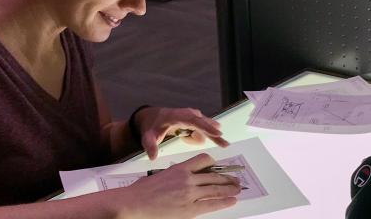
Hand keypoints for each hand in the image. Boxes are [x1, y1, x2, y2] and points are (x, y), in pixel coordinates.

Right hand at [120, 154, 239, 218]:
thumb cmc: (141, 191)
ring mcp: (189, 194)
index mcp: (179, 168)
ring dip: (229, 189)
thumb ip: (175, 175)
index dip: (214, 164)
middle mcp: (187, 179)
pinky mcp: (189, 209)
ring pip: (216, 189)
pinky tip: (231, 201)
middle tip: (235, 180)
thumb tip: (184, 179)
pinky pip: (212, 204)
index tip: (218, 168)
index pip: (203, 160)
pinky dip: (224, 202)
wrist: (133, 204)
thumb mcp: (160, 175)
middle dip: (227, 178)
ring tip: (237, 190)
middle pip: (214, 176)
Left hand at [136, 107, 229, 159]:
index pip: (194, 120)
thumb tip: (153, 156)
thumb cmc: (152, 125)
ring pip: (204, 128)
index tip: (218, 133)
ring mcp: (193, 116)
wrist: (152, 117)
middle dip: (214, 134)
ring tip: (181, 136)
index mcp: (178, 116)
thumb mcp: (148, 136)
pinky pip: (201, 131)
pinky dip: (195, 137)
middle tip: (225, 145)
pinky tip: (183, 136)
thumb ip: (150, 145)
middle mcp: (188, 114)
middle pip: (205, 124)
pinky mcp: (195, 121)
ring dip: (196, 137)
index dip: (206, 126)